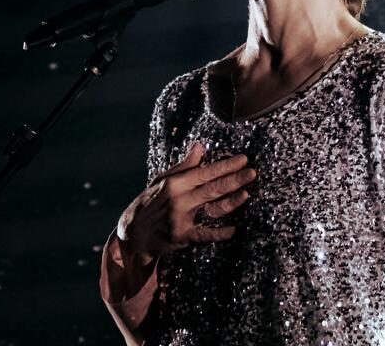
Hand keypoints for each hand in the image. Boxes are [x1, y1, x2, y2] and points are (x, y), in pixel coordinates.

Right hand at [116, 142, 255, 264]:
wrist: (132, 233)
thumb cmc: (149, 202)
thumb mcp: (162, 180)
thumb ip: (183, 165)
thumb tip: (199, 146)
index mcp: (175, 183)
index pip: (205, 172)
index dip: (226, 165)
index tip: (243, 159)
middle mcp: (179, 199)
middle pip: (213, 188)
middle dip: (235, 179)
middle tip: (253, 172)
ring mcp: (181, 218)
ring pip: (212, 208)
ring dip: (231, 202)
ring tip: (247, 194)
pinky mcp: (182, 237)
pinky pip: (204, 235)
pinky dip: (219, 233)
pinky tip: (234, 230)